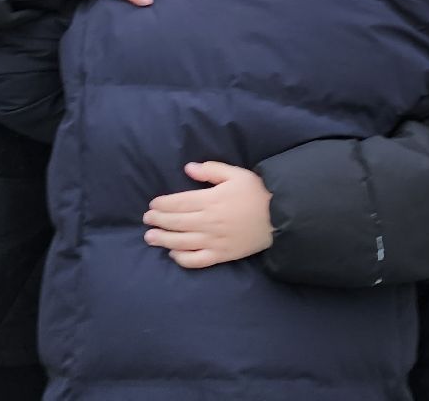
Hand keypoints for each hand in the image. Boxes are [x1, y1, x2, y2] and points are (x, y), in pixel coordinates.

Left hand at [142, 162, 272, 268]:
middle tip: (147, 220)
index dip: (162, 204)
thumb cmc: (257, 192)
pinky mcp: (222, 255)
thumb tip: (188, 168)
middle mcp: (209, 221)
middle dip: (158, 221)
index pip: (179, 203)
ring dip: (163, 240)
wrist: (281, 216)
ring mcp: (215, 240)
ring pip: (182, 242)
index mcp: (211, 200)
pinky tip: (174, 254)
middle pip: (176, 222)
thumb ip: (210, 170)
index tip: (152, 205)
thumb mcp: (236, 173)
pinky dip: (183, 259)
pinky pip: (198, 260)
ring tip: (150, 237)